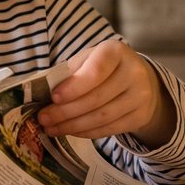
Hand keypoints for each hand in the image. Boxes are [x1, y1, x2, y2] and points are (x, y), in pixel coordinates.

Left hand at [36, 40, 174, 146]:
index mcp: (115, 51)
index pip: (95, 71)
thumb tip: (43, 95)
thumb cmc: (104, 67)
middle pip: (96, 98)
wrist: (139, 80)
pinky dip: (86, 132)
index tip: (54, 98)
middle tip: (43, 119)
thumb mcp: (87, 60)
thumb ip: (69, 73)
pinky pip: (110, 129)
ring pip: (102, 117)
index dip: (74, 87)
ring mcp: (141, 96)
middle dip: (65, 111)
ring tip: (52, 128)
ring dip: (73, 126)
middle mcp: (133, 72)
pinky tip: (70, 131)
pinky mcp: (141, 116)